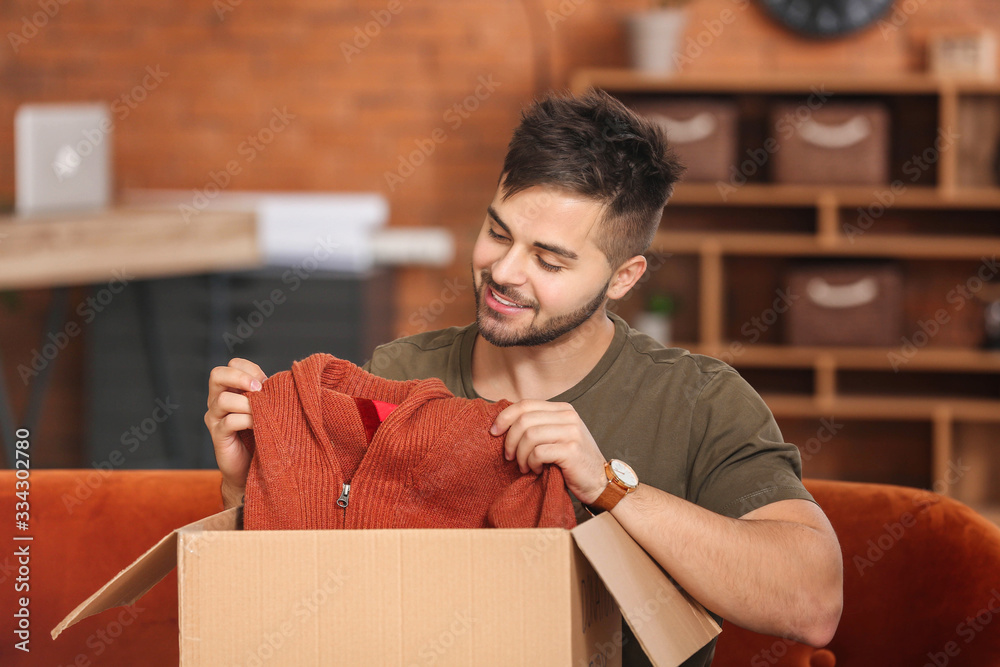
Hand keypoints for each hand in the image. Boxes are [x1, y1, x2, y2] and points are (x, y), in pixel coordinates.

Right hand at [204, 358, 265, 494]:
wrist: (255, 467)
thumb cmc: (264, 434)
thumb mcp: (266, 408)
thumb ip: (268, 393)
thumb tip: (285, 379)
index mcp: (230, 389)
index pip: (232, 365)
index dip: (249, 368)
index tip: (265, 380)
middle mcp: (217, 400)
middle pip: (217, 375)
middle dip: (240, 377)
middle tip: (259, 387)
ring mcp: (215, 418)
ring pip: (224, 399)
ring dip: (248, 403)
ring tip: (261, 413)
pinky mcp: (218, 435)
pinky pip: (230, 421)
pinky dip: (247, 420)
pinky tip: (259, 426)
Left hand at [491, 400, 607, 504]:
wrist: (600, 482)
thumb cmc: (572, 462)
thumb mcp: (556, 436)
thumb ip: (538, 425)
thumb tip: (504, 422)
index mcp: (562, 409)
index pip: (525, 404)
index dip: (505, 416)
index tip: (494, 432)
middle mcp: (568, 416)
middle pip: (524, 419)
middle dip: (510, 440)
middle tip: (510, 457)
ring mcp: (571, 432)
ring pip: (529, 435)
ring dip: (520, 455)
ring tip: (524, 466)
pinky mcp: (571, 450)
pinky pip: (538, 452)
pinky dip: (531, 463)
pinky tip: (535, 470)